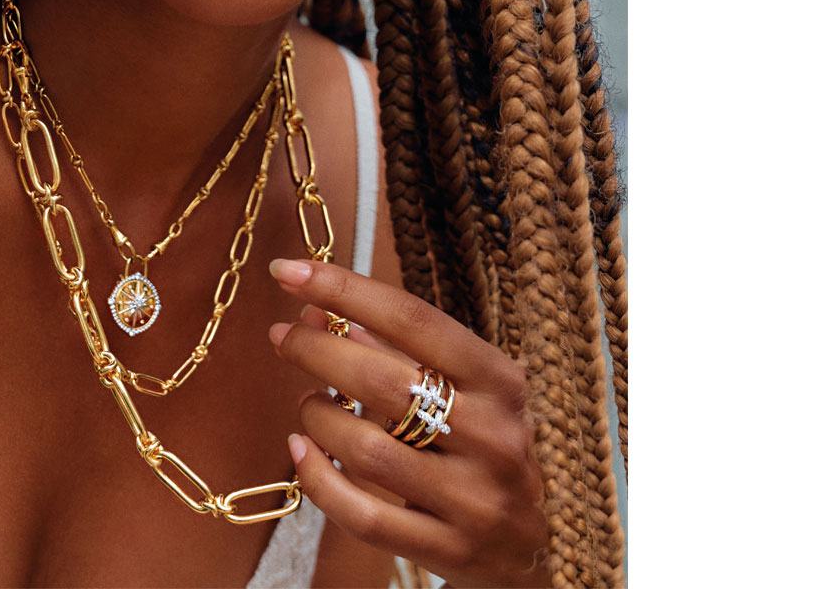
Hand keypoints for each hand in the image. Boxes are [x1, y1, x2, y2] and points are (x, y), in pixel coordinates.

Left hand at [266, 257, 550, 588]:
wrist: (538, 544)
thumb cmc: (488, 447)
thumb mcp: (465, 390)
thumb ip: (395, 349)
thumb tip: (316, 312)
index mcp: (500, 381)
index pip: (413, 319)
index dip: (344, 290)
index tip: (289, 271)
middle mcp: (492, 435)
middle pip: (382, 380)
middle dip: (316, 350)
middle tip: (283, 336)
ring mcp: (473, 498)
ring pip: (366, 449)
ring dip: (318, 416)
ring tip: (307, 402)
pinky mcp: (449, 549)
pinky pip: (362, 515)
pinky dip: (319, 480)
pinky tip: (302, 451)